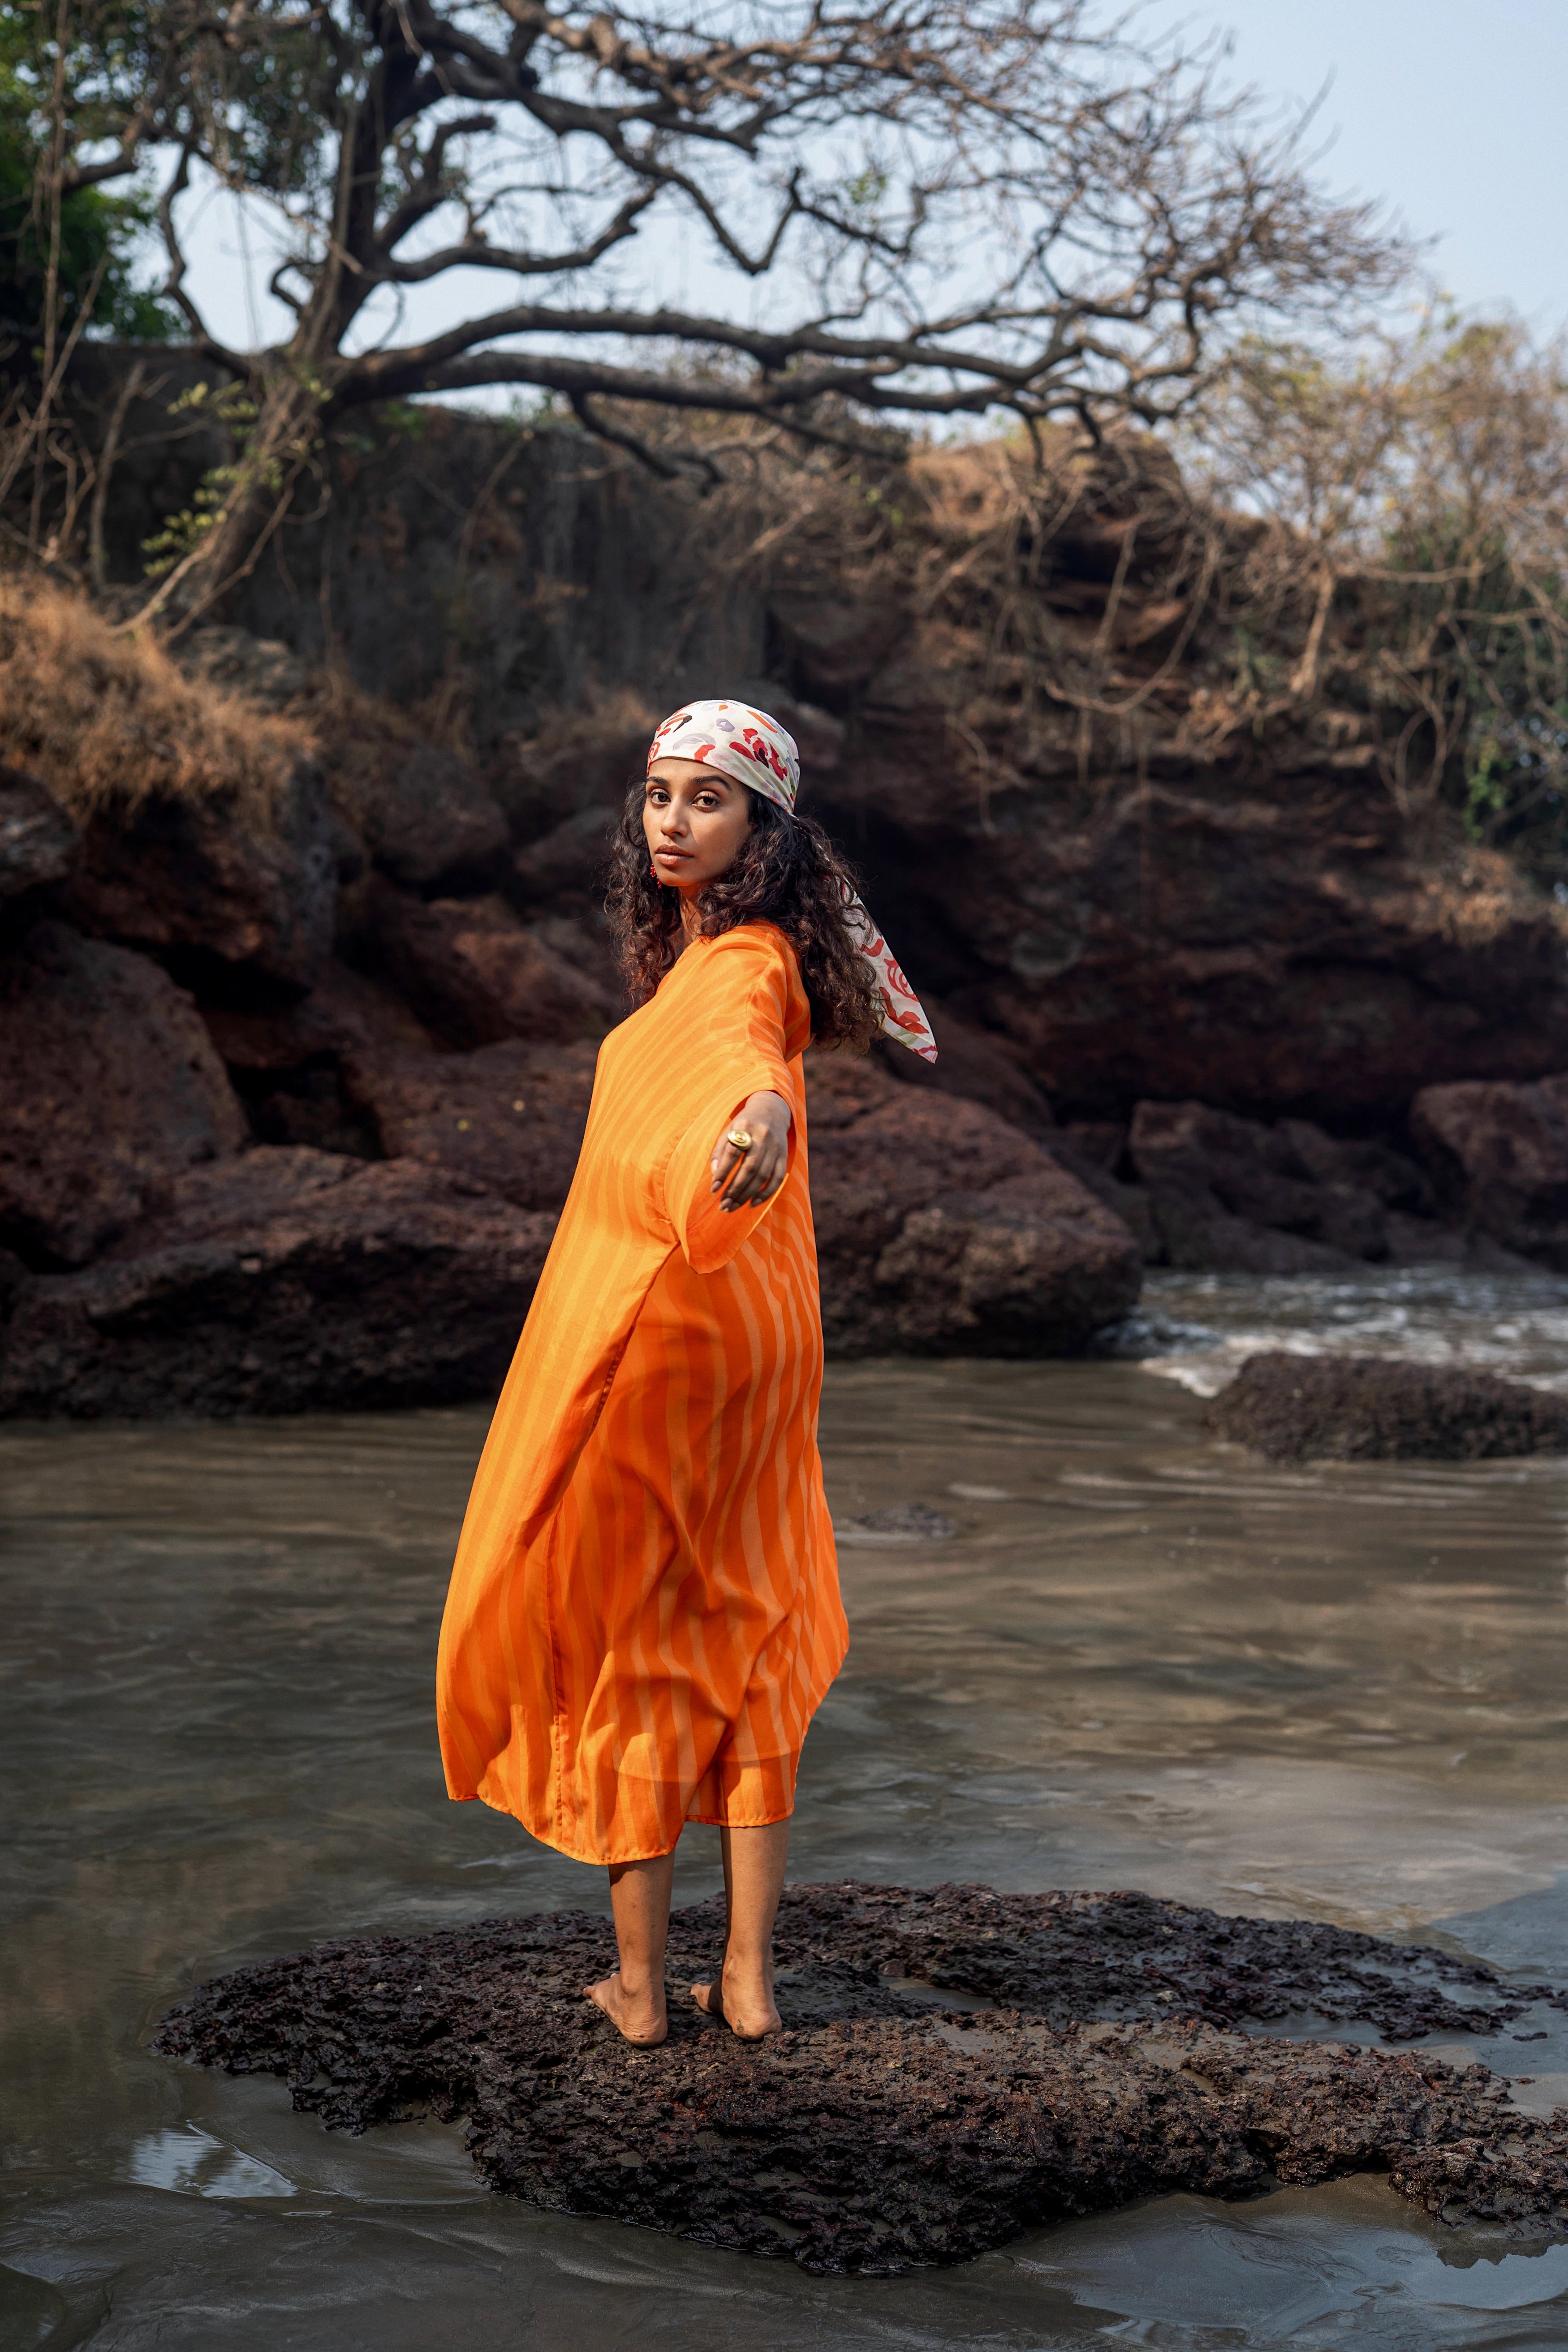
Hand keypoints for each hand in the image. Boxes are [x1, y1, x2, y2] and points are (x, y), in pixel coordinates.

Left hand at [710, 1090, 791, 1211]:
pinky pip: (777, 1178)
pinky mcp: (784, 1155)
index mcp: (744, 1126)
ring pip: (762, 1176)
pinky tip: (753, 1203)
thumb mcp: (729, 1130)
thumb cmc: (744, 1124)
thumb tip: (715, 1174)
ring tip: (733, 1206)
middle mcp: (762, 1136)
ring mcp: (776, 1147)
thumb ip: (720, 1151)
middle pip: (749, 1168)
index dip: (722, 1173)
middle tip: (723, 1205)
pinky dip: (766, 1193)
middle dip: (735, 1189)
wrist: (771, 1110)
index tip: (713, 1189)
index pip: (732, 1153)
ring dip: (747, 1195)